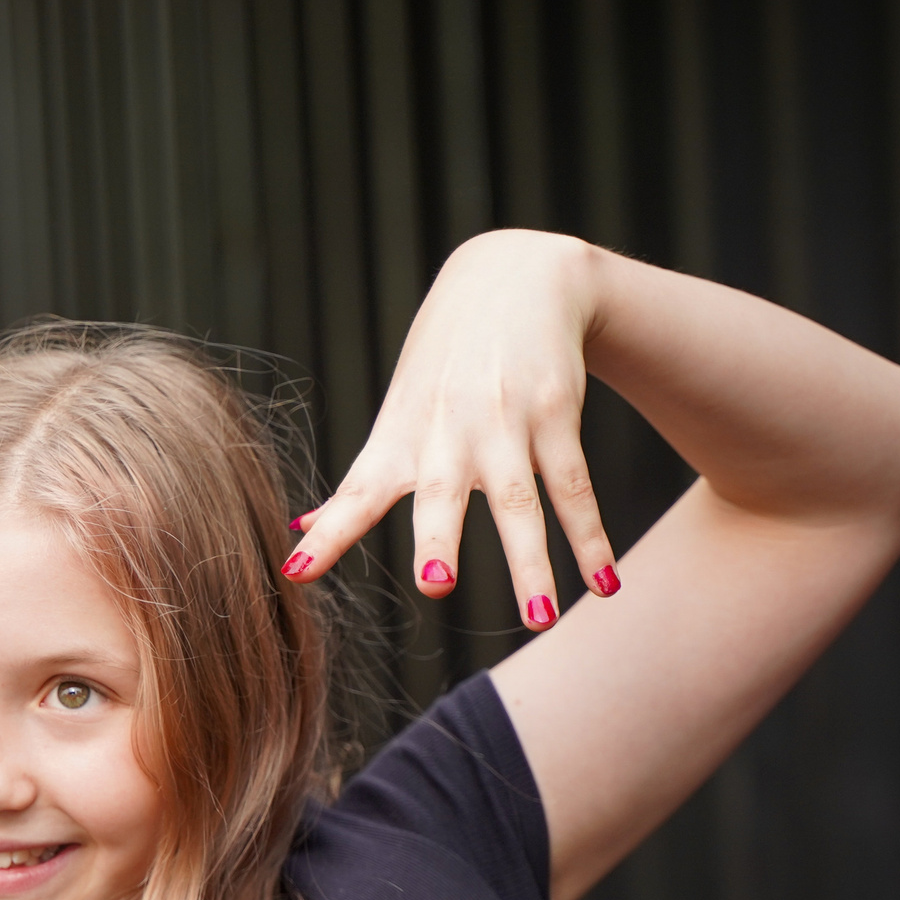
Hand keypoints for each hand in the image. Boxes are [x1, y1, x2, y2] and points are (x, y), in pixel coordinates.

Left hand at [283, 229, 620, 629]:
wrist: (512, 278)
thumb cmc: (442, 364)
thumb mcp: (395, 415)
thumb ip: (359, 483)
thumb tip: (301, 532)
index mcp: (398, 438)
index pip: (354, 492)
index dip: (327, 533)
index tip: (296, 572)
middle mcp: (446, 433)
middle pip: (440, 493)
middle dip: (438, 536)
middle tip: (434, 583)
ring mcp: (504, 424)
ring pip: (521, 502)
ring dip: (532, 563)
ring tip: (539, 621)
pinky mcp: (555, 415)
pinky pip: (575, 488)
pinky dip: (591, 540)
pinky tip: (603, 586)